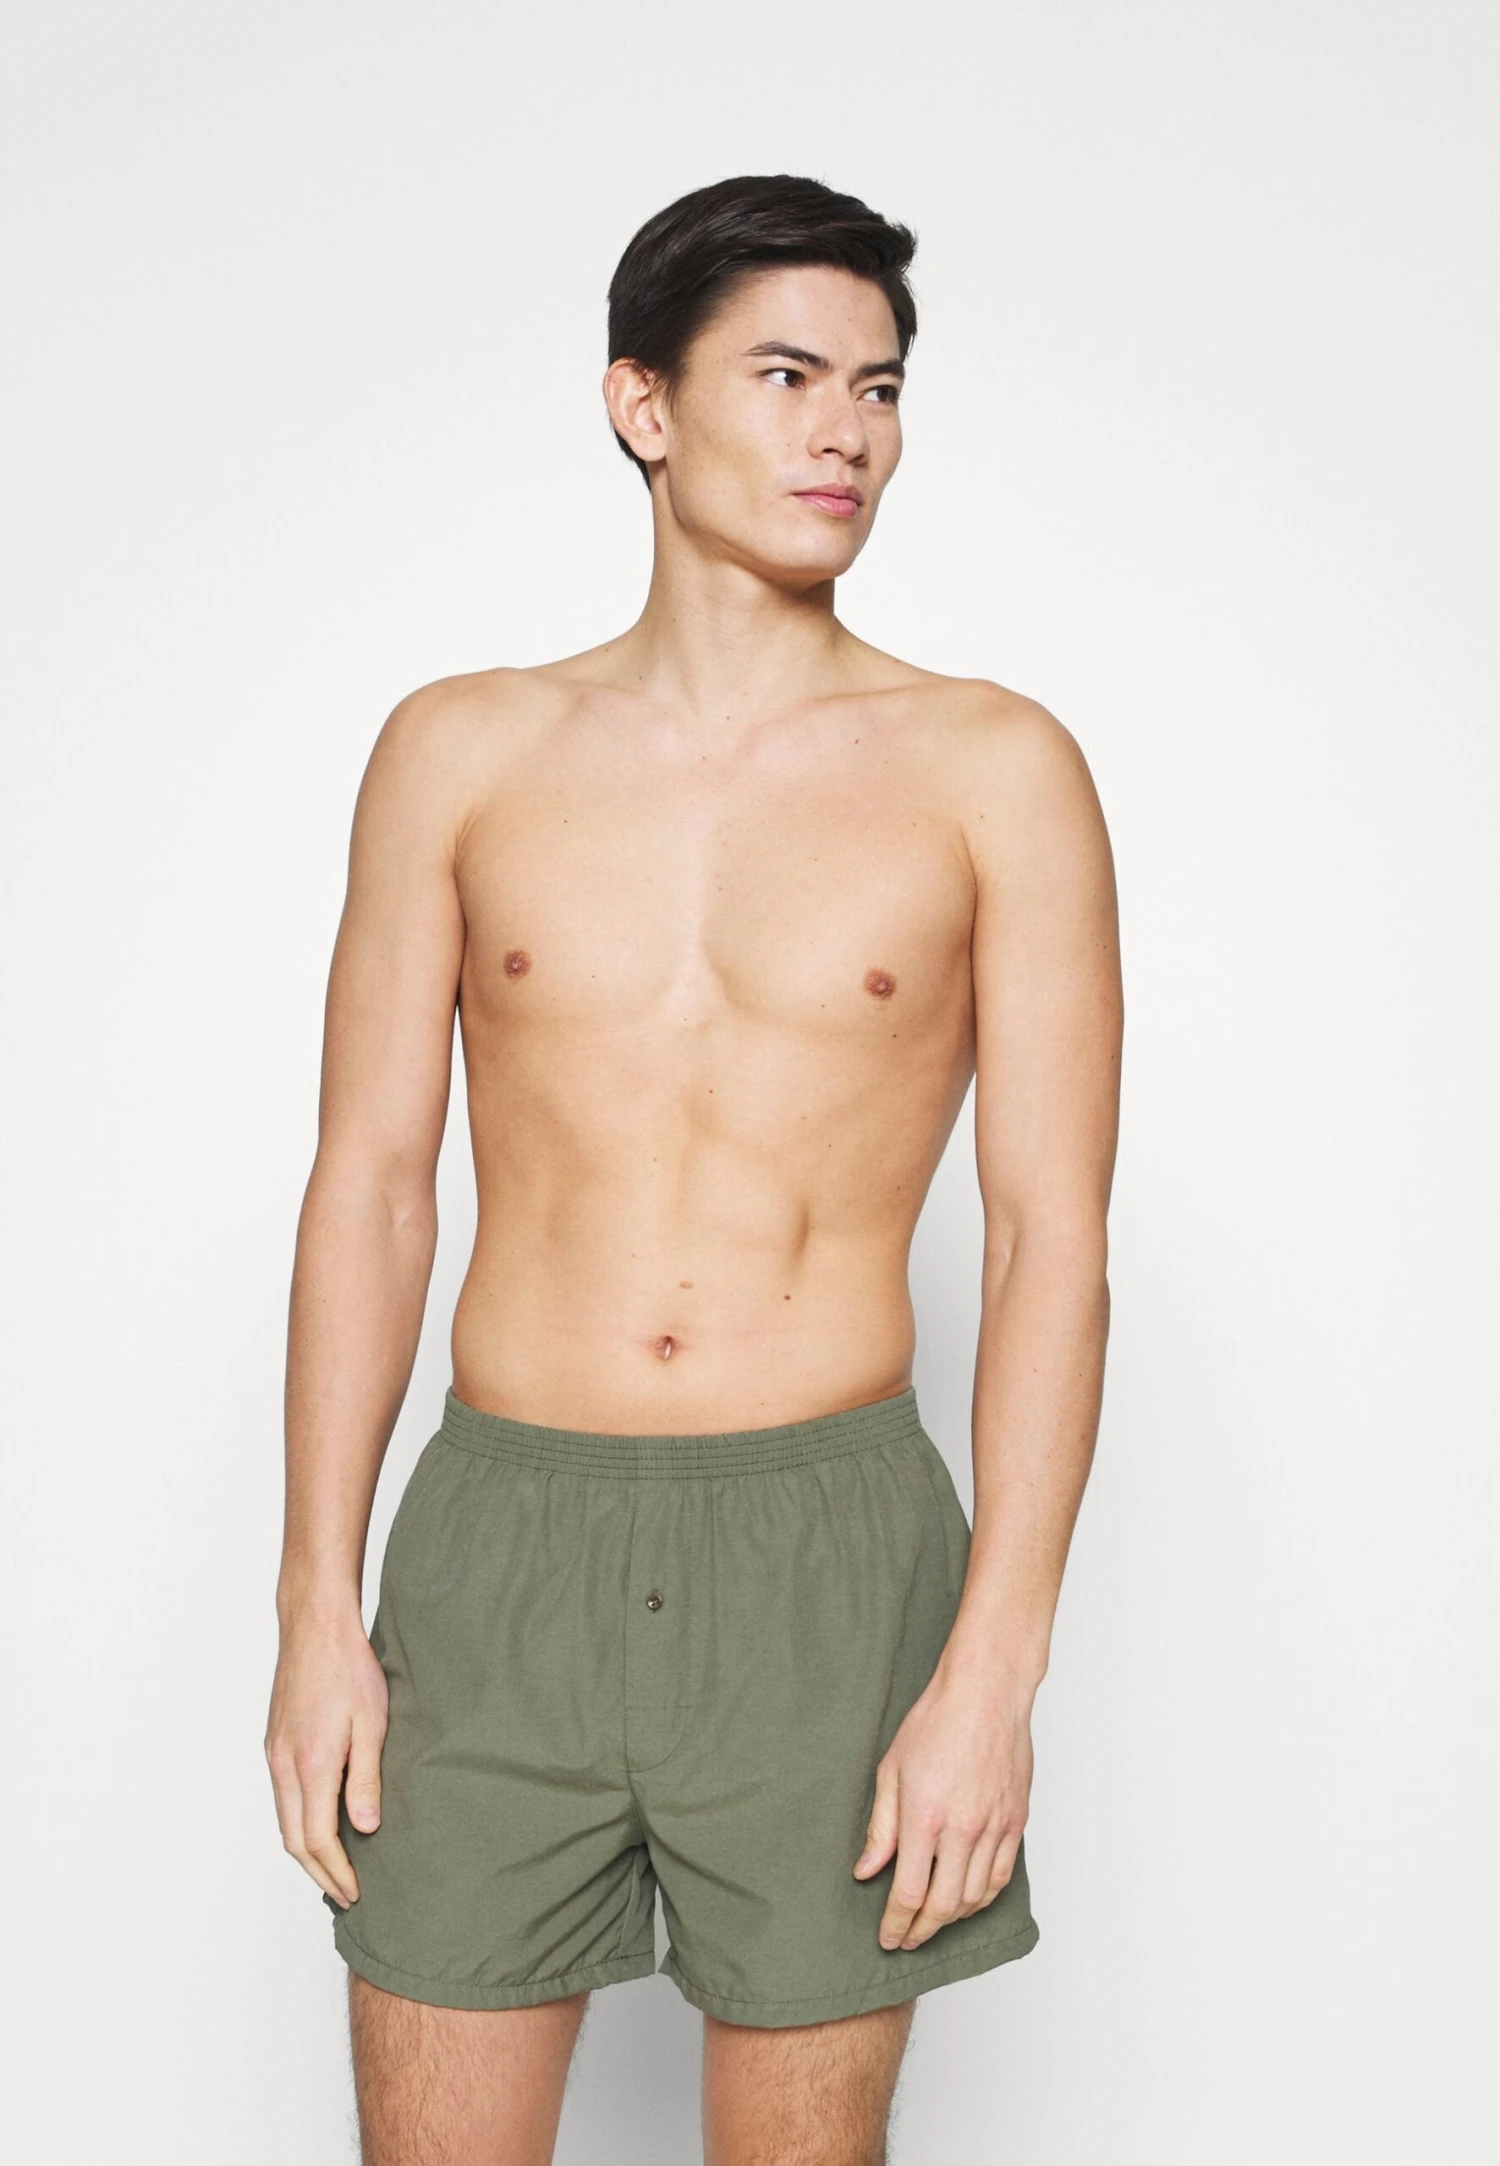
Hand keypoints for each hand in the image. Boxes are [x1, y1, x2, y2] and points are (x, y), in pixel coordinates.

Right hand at [265, 1604, 388, 1908]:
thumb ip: (367, 1779)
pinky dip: (299, 1824)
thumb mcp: (374, 1722)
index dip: (337, 1872)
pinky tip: (321, 1827)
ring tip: (337, 1871)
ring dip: (307, 1852)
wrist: (315, 1626)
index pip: (317, 1839)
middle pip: (293, 1840)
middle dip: (320, 1874)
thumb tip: (365, 1830)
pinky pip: (282, 1799)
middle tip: (348, 1894)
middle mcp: (284, 1765)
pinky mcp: (274, 1744)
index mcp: (311, 1763)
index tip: (357, 1891)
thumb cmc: (350, 1666)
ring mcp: (274, 1755)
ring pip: (284, 1821)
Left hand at [852, 1655, 1033, 1951]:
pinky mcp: (1015, 1822)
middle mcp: (962, 1830)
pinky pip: (1001, 1877)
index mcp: (925, 1817)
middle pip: (943, 1906)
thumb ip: (880, 1826)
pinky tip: (968, 1900)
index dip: (896, 1923)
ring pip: (975, 1897)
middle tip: (907, 1939)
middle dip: (921, 1931)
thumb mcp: (891, 1770)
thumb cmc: (936, 1722)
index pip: (908, 1893)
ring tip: (933, 1921)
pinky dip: (983, 1898)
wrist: (986, 1694)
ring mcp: (994, 1828)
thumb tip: (866, 1869)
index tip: (887, 1938)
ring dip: (952, 1919)